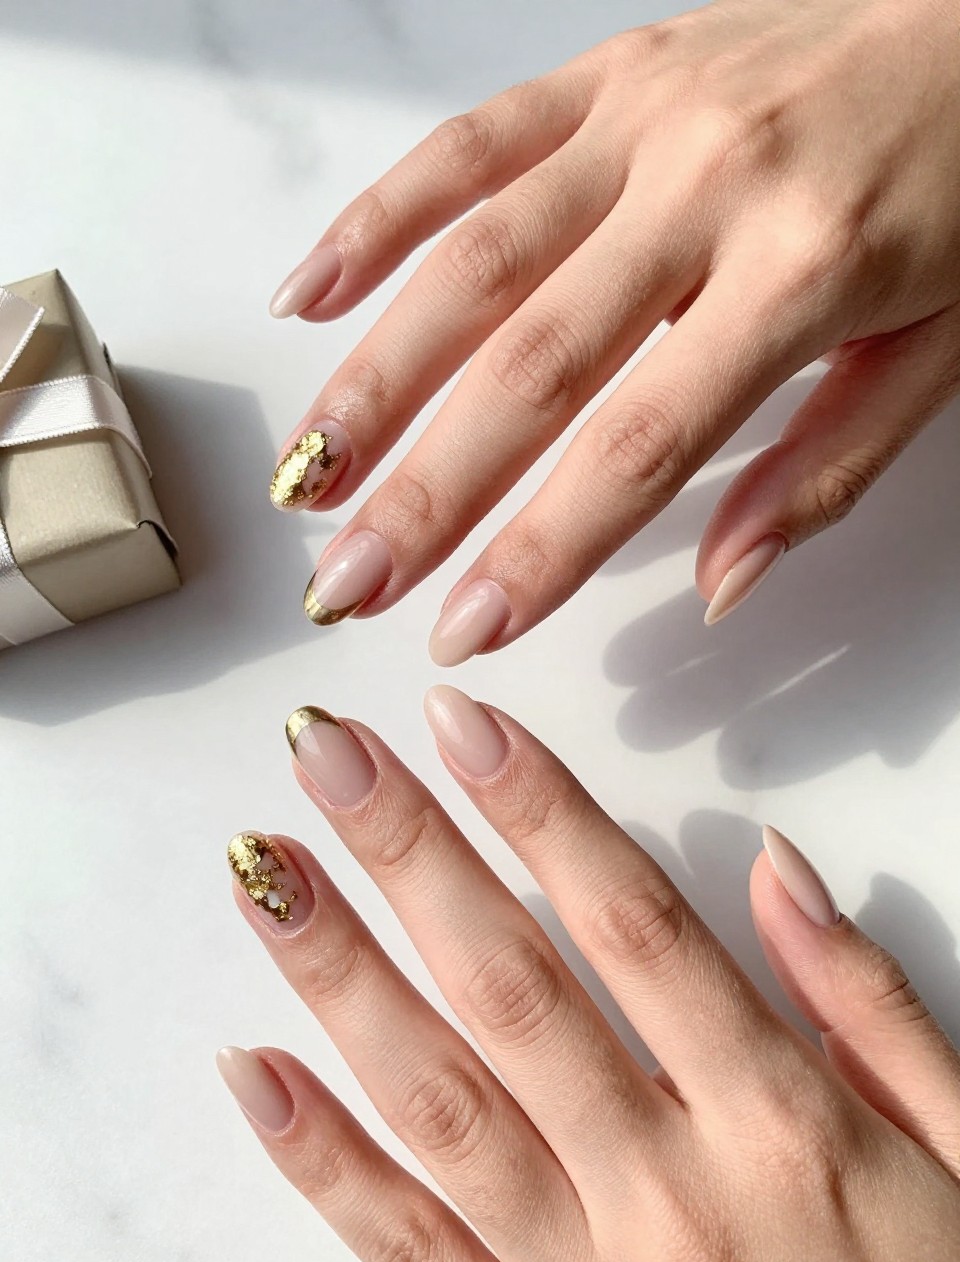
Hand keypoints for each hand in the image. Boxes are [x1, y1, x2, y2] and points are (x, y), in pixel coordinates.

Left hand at [220, 689, 959, 1261]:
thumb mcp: (959, 1148)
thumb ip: (869, 1003)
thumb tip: (776, 868)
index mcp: (779, 1124)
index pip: (633, 924)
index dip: (540, 810)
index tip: (463, 722)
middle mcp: (666, 1193)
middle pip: (512, 987)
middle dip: (410, 856)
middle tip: (329, 752)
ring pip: (437, 1100)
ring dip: (340, 973)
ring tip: (264, 869)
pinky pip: (406, 1252)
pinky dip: (323, 1160)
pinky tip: (255, 1070)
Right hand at [267, 0, 959, 658]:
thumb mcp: (942, 352)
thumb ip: (825, 473)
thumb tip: (722, 586)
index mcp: (804, 274)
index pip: (640, 446)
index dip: (540, 549)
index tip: (464, 628)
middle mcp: (705, 189)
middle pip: (531, 367)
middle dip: (424, 491)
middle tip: (344, 583)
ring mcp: (643, 120)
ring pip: (475, 261)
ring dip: (375, 378)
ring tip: (308, 474)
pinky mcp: (608, 73)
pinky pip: (469, 143)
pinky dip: (378, 218)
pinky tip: (311, 296)